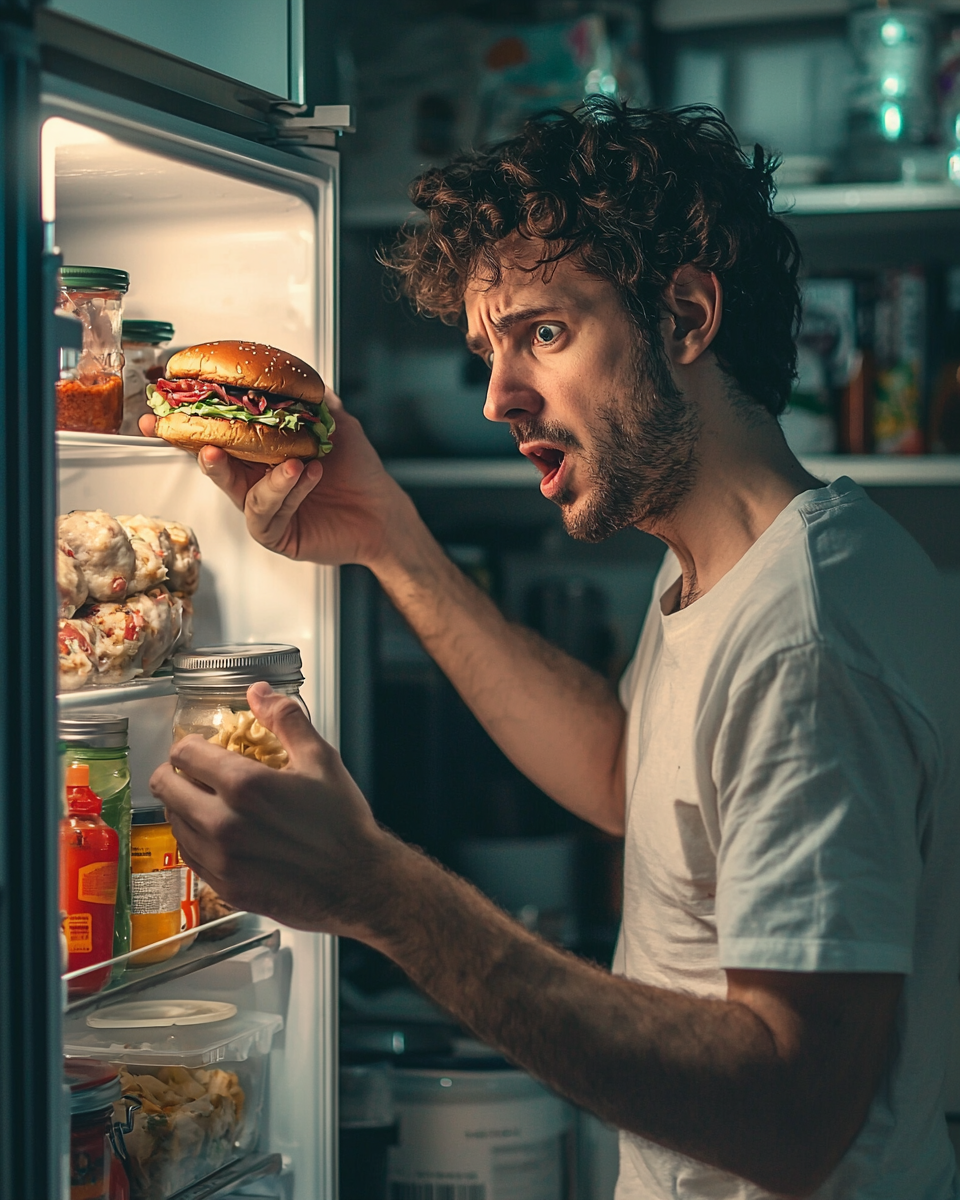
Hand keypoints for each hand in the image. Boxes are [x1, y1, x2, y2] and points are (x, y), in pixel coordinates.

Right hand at [139, 392, 414, 568]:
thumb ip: (312, 399)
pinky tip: (306, 475)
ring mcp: (264, 509)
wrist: (382, 511)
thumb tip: (297, 371)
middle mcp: (255, 480)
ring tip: (290, 462)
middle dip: (202, 454)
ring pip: (241, 494)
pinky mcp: (278, 533)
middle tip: (201, 445)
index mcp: (259, 453)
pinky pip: (270, 515)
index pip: (219, 435)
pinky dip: (287, 492)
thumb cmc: (357, 470)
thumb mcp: (335, 424)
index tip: (163, 410)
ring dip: (262, 478)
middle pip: (216, 466)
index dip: (191, 424)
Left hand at [149, 682, 395, 934]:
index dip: (189, 745)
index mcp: (245, 786)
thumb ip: (285, 719)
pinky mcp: (224, 886)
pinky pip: (190, 856)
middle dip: (175, 773)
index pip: (184, 754)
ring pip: (174, 823)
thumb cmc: (342, 823)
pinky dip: (195, 838)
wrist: (356, 882)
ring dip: (184, 806)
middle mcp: (223, 824)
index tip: (200, 748)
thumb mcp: (321, 759)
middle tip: (192, 772)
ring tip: (207, 801)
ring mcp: (221, 859)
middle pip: (166, 788)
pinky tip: (217, 832)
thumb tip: (258, 693)